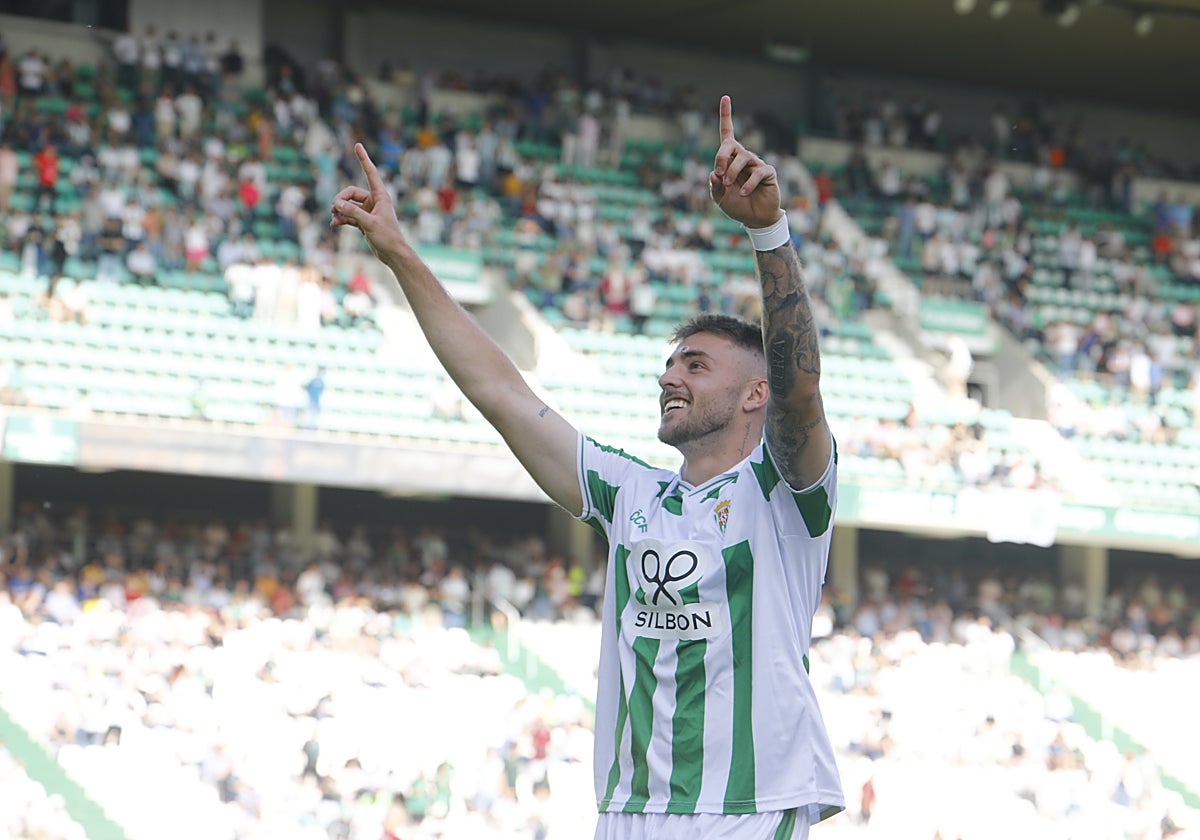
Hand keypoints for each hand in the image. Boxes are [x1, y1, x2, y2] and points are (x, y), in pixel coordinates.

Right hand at [330, 143, 408, 263]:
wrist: (393, 254)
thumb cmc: (387, 237)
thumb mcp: (369, 223)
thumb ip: (352, 212)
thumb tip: (336, 204)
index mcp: (380, 196)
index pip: (370, 172)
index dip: (363, 159)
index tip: (357, 145)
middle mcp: (374, 201)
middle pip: (350, 193)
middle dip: (340, 199)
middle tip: (334, 209)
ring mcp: (368, 211)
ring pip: (347, 205)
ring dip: (339, 210)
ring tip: (334, 218)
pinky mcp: (363, 221)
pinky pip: (348, 215)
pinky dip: (341, 219)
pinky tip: (334, 224)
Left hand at [709, 96, 781, 228]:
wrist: (755, 219)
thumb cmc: (736, 206)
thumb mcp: (719, 198)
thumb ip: (714, 186)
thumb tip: (714, 172)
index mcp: (730, 160)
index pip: (728, 133)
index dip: (726, 115)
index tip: (726, 97)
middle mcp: (743, 157)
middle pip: (731, 144)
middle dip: (722, 156)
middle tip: (719, 173)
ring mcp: (756, 164)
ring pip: (743, 158)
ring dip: (733, 172)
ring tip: (728, 186)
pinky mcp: (767, 173)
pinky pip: (757, 172)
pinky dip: (748, 183)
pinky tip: (743, 193)